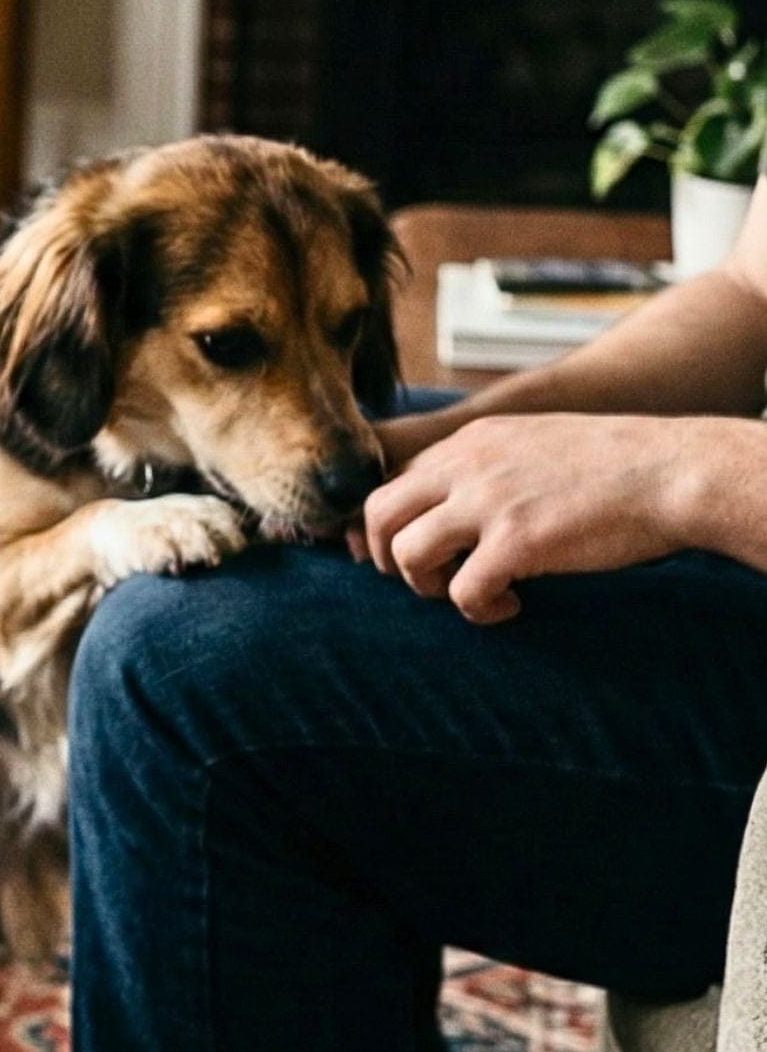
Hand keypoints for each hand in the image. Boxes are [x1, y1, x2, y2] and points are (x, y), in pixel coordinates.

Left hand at [354, 412, 697, 623]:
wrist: (673, 470)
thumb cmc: (616, 464)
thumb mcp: (534, 443)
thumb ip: (489, 465)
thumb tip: (458, 506)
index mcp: (471, 440)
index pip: (396, 479)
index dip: (393, 522)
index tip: (407, 551)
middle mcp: (467, 465)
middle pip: (378, 512)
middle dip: (386, 554)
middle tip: (423, 579)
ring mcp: (488, 502)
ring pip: (407, 552)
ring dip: (427, 585)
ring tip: (469, 593)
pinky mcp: (517, 542)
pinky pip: (462, 592)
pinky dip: (478, 610)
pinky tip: (511, 607)